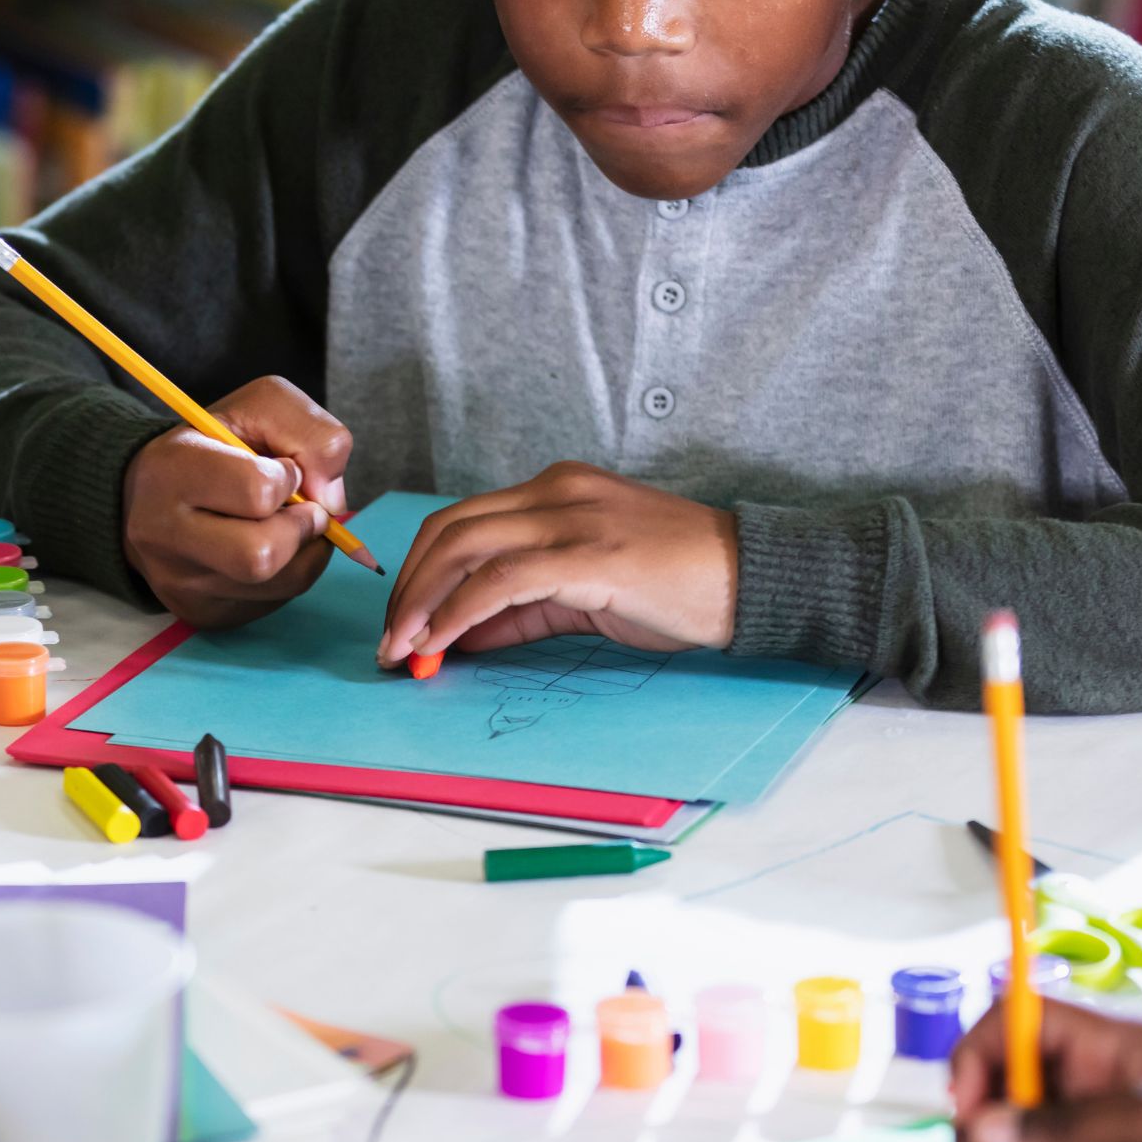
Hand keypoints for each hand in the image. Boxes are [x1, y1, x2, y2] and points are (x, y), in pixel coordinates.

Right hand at [123, 376, 352, 628]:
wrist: (152, 492)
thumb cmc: (216, 446)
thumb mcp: (261, 408)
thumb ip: (311, 432)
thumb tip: (332, 499)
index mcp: (172, 470)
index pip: (257, 492)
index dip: (288, 479)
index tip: (281, 470)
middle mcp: (163, 534)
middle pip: (261, 557)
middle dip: (300, 529)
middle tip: (300, 509)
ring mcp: (180, 582)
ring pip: (281, 584)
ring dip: (304, 551)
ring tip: (287, 525)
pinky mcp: (202, 614)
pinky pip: (275, 603)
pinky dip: (290, 574)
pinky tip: (273, 550)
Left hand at [376, 463, 737, 666]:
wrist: (751, 578)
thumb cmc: (681, 586)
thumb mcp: (589, 592)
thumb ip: (525, 606)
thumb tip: (462, 634)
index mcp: (557, 489)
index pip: (463, 521)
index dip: (420, 574)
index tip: (402, 625)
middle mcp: (557, 491)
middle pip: (449, 529)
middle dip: (407, 589)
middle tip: (390, 644)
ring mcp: (573, 519)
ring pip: (464, 549)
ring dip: (421, 605)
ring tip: (404, 651)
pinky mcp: (590, 556)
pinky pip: (500, 581)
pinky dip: (458, 613)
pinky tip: (440, 644)